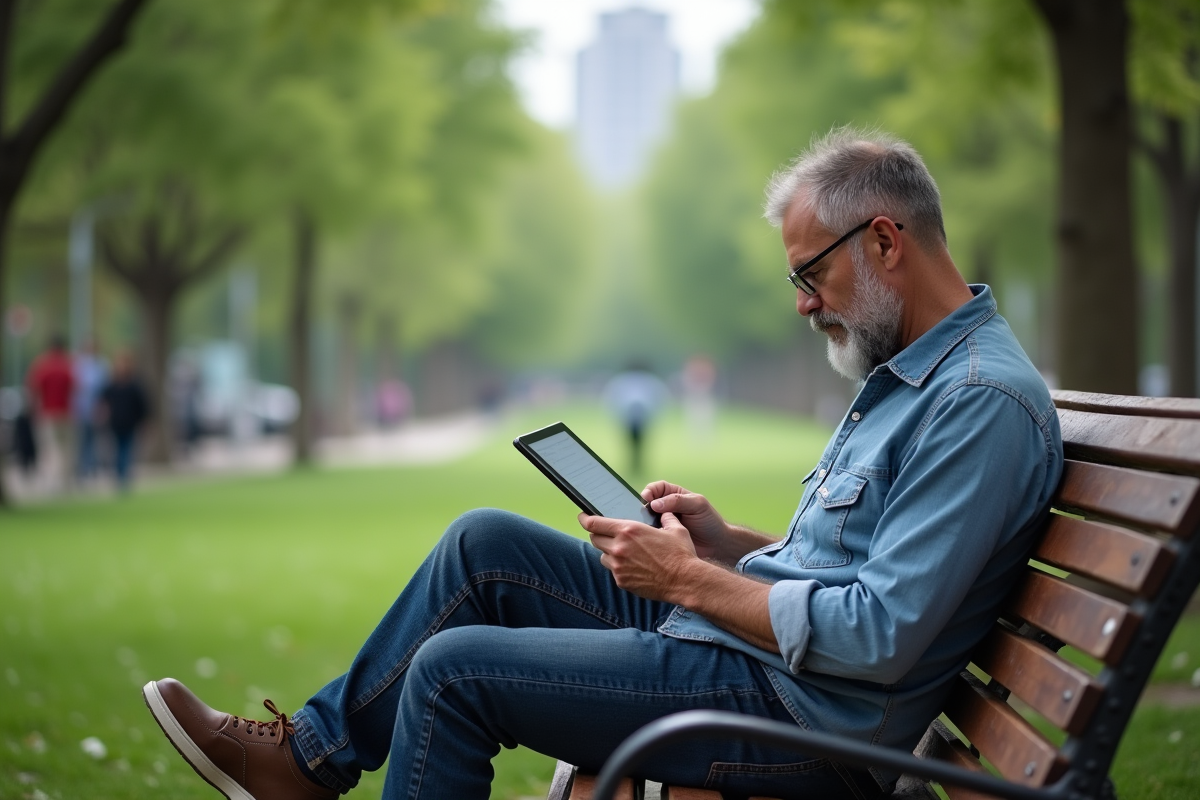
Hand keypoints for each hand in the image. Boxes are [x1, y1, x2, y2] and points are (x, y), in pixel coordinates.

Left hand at [579, 511, 698, 603]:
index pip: (594, 523)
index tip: (583, 517)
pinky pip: (614, 571)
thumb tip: (664, 511)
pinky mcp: (622, 582)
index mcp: (629, 530)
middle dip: (599, 535)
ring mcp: (619, 567)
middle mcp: (619, 548)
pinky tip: (634, 566)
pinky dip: (619, 567)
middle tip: (607, 534)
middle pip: (595, 539)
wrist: (685, 581)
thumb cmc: (681, 554)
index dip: (585, 519)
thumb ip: (665, 518)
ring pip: (603, 556)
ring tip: (625, 552)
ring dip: (609, 552)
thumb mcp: (675, 529)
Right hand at [641, 481, 728, 561]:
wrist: (717, 545)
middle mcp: (666, 508)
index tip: (647, 498)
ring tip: (647, 525)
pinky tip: (651, 536)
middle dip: (643, 506)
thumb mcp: (698, 505)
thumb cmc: (710, 521)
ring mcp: (664, 523)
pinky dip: (648, 534)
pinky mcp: (663, 537)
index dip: (649, 491)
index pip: (656, 488)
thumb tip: (655, 503)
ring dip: (644, 521)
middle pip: (648, 503)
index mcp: (674, 495)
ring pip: (646, 519)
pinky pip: (651, 534)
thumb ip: (678, 501)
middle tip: (644, 513)